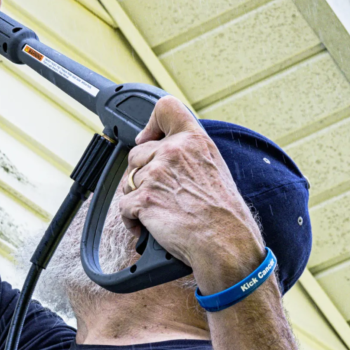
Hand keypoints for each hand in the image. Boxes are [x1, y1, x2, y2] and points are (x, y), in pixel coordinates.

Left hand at [118, 97, 264, 289]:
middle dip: (142, 174)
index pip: (165, 107)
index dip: (151, 123)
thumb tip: (165, 152)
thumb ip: (189, 153)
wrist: (225, 242)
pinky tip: (147, 227)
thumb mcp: (214, 167)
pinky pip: (124, 206)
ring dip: (137, 198)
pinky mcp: (143, 199)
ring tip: (158, 212)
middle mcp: (174, 151)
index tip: (149, 139)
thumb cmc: (224, 214)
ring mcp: (156, 174)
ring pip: (128, 181)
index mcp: (194, 140)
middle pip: (137, 154)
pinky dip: (132, 221)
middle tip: (160, 194)